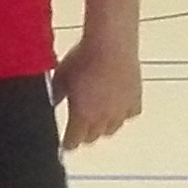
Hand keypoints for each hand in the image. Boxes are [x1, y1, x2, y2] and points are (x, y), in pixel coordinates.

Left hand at [54, 32, 142, 148]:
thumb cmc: (84, 58)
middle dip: (84, 135)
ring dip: (103, 126)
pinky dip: (123, 113)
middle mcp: (103, 118)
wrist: (110, 43)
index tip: (65, 143)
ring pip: (112, 129)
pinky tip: (117, 105)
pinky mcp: (135, 99)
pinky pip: (129, 114)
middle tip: (79, 128)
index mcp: (82, 116)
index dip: (67, 143)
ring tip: (97, 118)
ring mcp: (121, 110)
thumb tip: (52, 102)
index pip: (73, 142)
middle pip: (92, 138)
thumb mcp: (60, 77)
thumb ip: (56, 95)